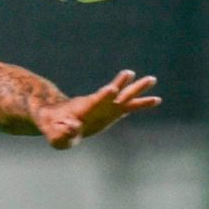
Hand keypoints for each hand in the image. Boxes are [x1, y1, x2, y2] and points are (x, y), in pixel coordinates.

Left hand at [32, 69, 159, 148]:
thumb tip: (72, 128)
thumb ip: (61, 133)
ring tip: (152, 79)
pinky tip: (155, 100)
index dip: (103, 95)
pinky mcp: (111, 113)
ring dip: (137, 89)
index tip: (112, 88)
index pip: (95, 100)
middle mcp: (97, 104)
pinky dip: (141, 104)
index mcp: (83, 108)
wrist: (55, 118)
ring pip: (124, 96)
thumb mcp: (53, 135)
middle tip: (131, 73)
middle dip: (121, 84)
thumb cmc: (53, 126)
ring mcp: (105, 108)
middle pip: (112, 93)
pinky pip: (128, 107)